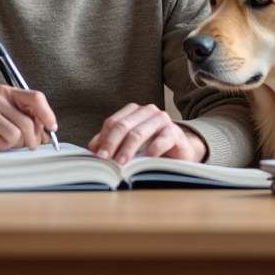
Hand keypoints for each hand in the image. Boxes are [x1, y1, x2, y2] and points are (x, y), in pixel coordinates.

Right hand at [0, 84, 57, 170]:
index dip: (47, 114)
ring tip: (0, 140)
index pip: (35, 97)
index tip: (52, 128)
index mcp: (8, 92)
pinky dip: (0, 147)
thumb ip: (30, 123)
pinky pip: (3, 142)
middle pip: (28, 121)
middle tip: (28, 145)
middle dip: (32, 139)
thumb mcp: (11, 122)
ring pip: (17, 134)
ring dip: (12, 144)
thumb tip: (50, 133)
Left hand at [86, 103, 207, 164]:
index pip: (113, 122)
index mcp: (134, 111)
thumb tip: (93, 148)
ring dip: (127, 150)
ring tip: (121, 164)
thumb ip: (112, 142)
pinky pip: (161, 140)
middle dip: (112, 144)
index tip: (98, 155)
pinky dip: (152, 150)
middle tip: (106, 160)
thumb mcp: (130, 144)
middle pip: (123, 126)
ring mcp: (162, 120)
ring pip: (138, 133)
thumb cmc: (153, 146)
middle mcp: (147, 111)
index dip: (104, 138)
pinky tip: (146, 159)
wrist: (181, 150)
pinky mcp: (175, 132)